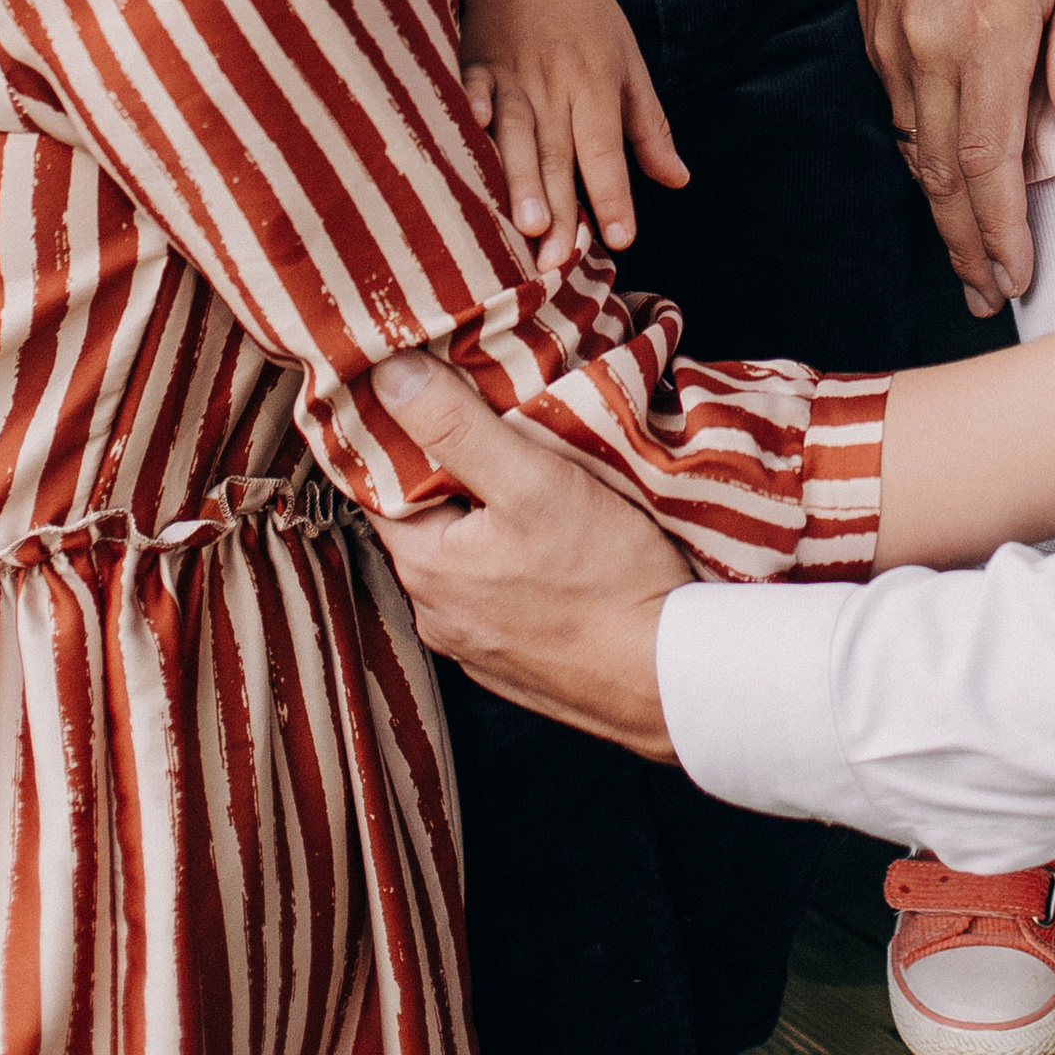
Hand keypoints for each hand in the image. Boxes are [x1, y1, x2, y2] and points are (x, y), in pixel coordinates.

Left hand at [364, 347, 691, 756]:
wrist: (671, 677)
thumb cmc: (606, 581)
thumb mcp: (532, 481)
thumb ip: (457, 426)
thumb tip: (388, 377)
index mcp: (426, 567)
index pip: (383, 484)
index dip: (403, 433)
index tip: (428, 391)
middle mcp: (439, 614)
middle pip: (427, 520)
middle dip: (455, 473)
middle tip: (499, 424)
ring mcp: (478, 645)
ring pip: (467, 559)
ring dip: (489, 520)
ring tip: (535, 480)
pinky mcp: (518, 662)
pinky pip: (500, 595)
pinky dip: (516, 564)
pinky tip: (558, 546)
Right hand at [431, 0, 686, 273]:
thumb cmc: (580, 7)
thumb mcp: (627, 60)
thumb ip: (648, 125)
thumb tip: (677, 180)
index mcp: (595, 85)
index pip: (607, 150)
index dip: (613, 195)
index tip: (619, 239)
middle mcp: (554, 85)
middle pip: (559, 155)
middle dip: (559, 209)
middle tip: (556, 261)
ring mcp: (509, 75)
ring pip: (516, 135)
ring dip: (519, 179)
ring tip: (523, 222)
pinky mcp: (471, 64)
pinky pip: (468, 92)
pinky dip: (466, 112)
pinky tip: (467, 136)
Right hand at [850, 0, 1054, 319]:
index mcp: (988, 38)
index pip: (989, 162)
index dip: (1001, 230)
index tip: (1019, 277)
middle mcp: (929, 51)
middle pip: (944, 176)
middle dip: (968, 245)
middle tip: (989, 297)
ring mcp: (893, 43)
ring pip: (916, 152)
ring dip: (943, 214)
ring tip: (970, 262)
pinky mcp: (875, 30)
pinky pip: (901, 114)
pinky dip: (923, 162)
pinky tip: (944, 184)